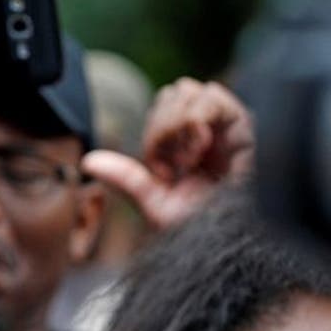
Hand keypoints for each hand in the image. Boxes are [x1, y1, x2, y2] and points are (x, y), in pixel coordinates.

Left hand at [82, 78, 253, 229]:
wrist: (229, 241)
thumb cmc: (200, 227)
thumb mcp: (154, 202)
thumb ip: (124, 178)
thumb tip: (86, 161)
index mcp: (192, 140)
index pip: (162, 103)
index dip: (153, 132)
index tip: (161, 170)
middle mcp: (212, 127)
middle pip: (175, 90)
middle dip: (161, 127)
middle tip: (172, 164)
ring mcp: (228, 124)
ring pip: (188, 89)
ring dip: (175, 125)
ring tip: (187, 160)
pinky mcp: (245, 124)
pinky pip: (211, 97)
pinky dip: (194, 123)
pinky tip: (200, 152)